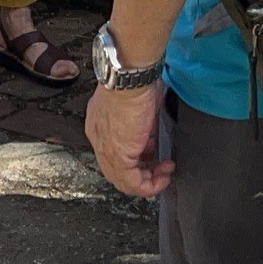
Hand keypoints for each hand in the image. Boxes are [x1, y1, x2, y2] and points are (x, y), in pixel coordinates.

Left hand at [86, 80, 173, 197]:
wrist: (130, 78)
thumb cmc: (135, 82)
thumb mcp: (143, 110)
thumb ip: (145, 132)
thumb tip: (152, 147)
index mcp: (100, 125)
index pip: (114, 153)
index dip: (136, 160)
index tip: (153, 159)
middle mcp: (98, 139)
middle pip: (116, 170)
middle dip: (142, 174)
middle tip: (161, 171)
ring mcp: (105, 148)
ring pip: (123, 180)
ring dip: (147, 182)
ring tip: (164, 175)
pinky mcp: (118, 155)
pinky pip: (132, 183)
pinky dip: (149, 186)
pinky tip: (162, 177)